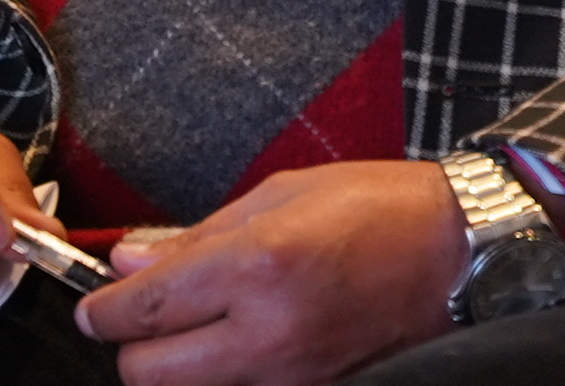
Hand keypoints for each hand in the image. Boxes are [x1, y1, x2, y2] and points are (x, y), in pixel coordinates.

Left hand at [76, 160, 467, 385]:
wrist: (462, 254)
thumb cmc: (380, 209)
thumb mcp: (281, 196)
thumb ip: (197, 235)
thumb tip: (129, 259)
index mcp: (255, 266)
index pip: (140, 310)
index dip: (105, 308)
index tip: (101, 302)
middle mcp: (266, 332)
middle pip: (146, 374)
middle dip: (134, 345)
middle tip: (153, 316)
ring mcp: (290, 376)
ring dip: (178, 368)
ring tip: (202, 329)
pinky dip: (225, 378)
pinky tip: (244, 345)